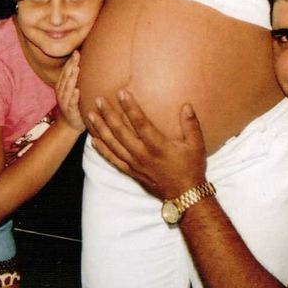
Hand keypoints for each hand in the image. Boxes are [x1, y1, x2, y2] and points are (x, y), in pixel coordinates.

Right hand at [54, 51, 84, 131]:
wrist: (69, 125)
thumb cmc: (74, 105)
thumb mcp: (74, 90)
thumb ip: (77, 78)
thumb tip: (87, 64)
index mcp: (63, 86)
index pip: (66, 71)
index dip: (70, 61)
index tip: (77, 51)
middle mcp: (62, 92)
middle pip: (66, 76)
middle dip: (71, 65)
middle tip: (77, 55)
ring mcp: (65, 102)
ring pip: (67, 88)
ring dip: (72, 78)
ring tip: (76, 68)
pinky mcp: (70, 111)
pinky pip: (72, 103)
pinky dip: (74, 96)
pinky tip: (77, 90)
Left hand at [86, 90, 206, 199]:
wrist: (184, 195)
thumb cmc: (191, 167)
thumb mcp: (196, 145)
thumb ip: (191, 124)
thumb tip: (186, 105)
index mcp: (157, 146)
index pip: (140, 123)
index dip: (130, 107)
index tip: (121, 93)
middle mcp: (142, 154)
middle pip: (120, 132)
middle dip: (108, 114)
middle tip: (99, 99)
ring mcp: (135, 164)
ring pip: (113, 144)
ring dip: (101, 129)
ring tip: (91, 115)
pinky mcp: (131, 172)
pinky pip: (113, 159)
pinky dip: (102, 150)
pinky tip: (93, 140)